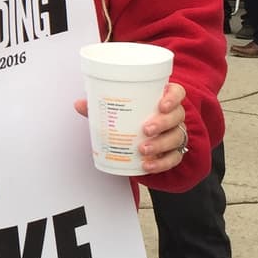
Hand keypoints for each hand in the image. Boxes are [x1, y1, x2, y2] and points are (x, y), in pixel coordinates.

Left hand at [74, 79, 188, 172]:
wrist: (147, 138)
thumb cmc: (134, 117)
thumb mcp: (119, 110)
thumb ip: (101, 106)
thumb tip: (80, 104)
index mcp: (163, 99)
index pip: (176, 93)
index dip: (172, 98)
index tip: (161, 105)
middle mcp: (174, 116)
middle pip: (177, 116)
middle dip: (162, 123)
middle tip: (146, 129)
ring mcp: (176, 134)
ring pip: (176, 137)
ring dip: (160, 144)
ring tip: (143, 149)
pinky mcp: (174, 152)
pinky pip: (173, 158)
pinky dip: (161, 163)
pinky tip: (147, 165)